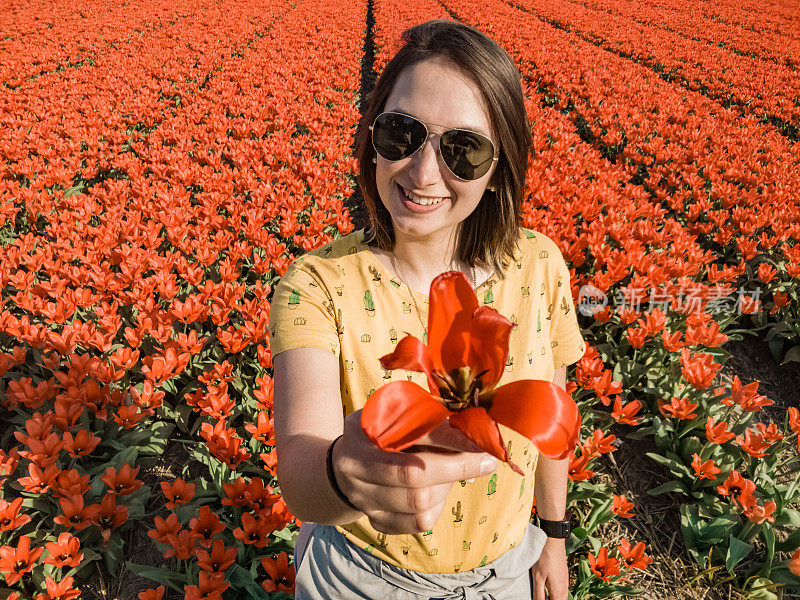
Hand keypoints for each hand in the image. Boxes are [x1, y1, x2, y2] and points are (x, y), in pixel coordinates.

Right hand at [332, 409, 498, 533]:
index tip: (480, 442)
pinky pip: (417, 522)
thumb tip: (472, 430)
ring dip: (447, 487)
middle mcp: (356, 465)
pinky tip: (438, 490)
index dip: (449, 439)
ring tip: (453, 471)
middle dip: (457, 468)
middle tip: (485, 461)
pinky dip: (438, 506)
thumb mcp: (395, 414)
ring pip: (419, 503)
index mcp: (363, 430)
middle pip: (414, 475)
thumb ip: (425, 418)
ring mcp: (364, 497)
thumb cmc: (381, 432)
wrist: (344, 465)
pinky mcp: (375, 520)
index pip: (411, 435)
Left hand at [531, 538, 567, 599]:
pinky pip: (562, 589)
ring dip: (554, 598)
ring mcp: (565, 580)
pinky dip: (556, 592)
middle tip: (541, 598)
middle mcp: (564, 587)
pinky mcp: (564, 574)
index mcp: (558, 590)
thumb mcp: (537, 577)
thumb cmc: (544, 557)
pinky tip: (548, 588)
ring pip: (562, 596)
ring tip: (544, 595)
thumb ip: (538, 594)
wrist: (553, 540)